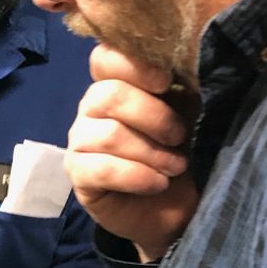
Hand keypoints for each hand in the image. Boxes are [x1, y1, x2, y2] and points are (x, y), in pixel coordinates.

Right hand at [65, 45, 199, 260]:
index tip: (164, 82)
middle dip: (153, 117)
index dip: (131, 65)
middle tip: (179, 137)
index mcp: (117, 86)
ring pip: (107, 134)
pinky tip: (156, 184)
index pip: (104, 59)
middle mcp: (92, 110)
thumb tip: (187, 68)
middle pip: (107, 95)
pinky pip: (101, 169)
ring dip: (151, 153)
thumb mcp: (187, 117)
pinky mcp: (78, 175)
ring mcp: (80, 142)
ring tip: (175, 167)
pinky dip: (137, 176)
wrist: (171, 209)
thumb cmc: (177, 154)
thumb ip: (180, 90)